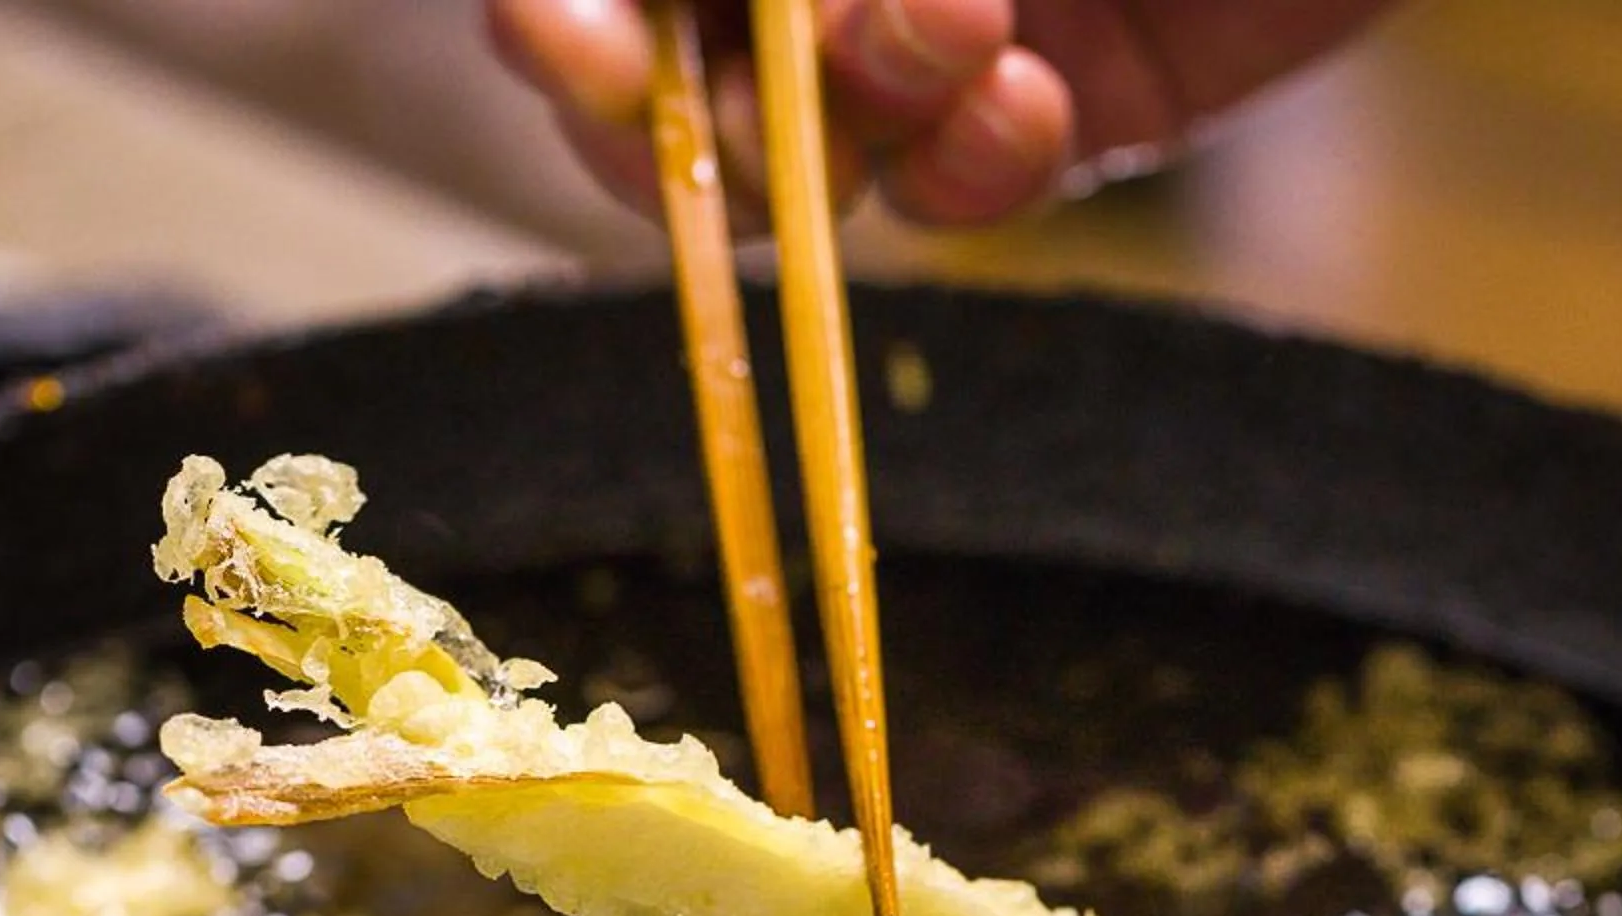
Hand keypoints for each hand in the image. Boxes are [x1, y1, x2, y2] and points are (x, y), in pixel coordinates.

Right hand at [485, 0, 1401, 227]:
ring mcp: (935, 31)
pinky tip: (1034, 100)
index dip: (565, 20)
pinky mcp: (1057, 116)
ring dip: (861, 108)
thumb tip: (786, 18)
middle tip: (752, 112)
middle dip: (694, 111)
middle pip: (664, 84)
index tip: (587, 49)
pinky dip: (973, 166)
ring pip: (805, 155)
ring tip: (971, 30)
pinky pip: (960, 191)